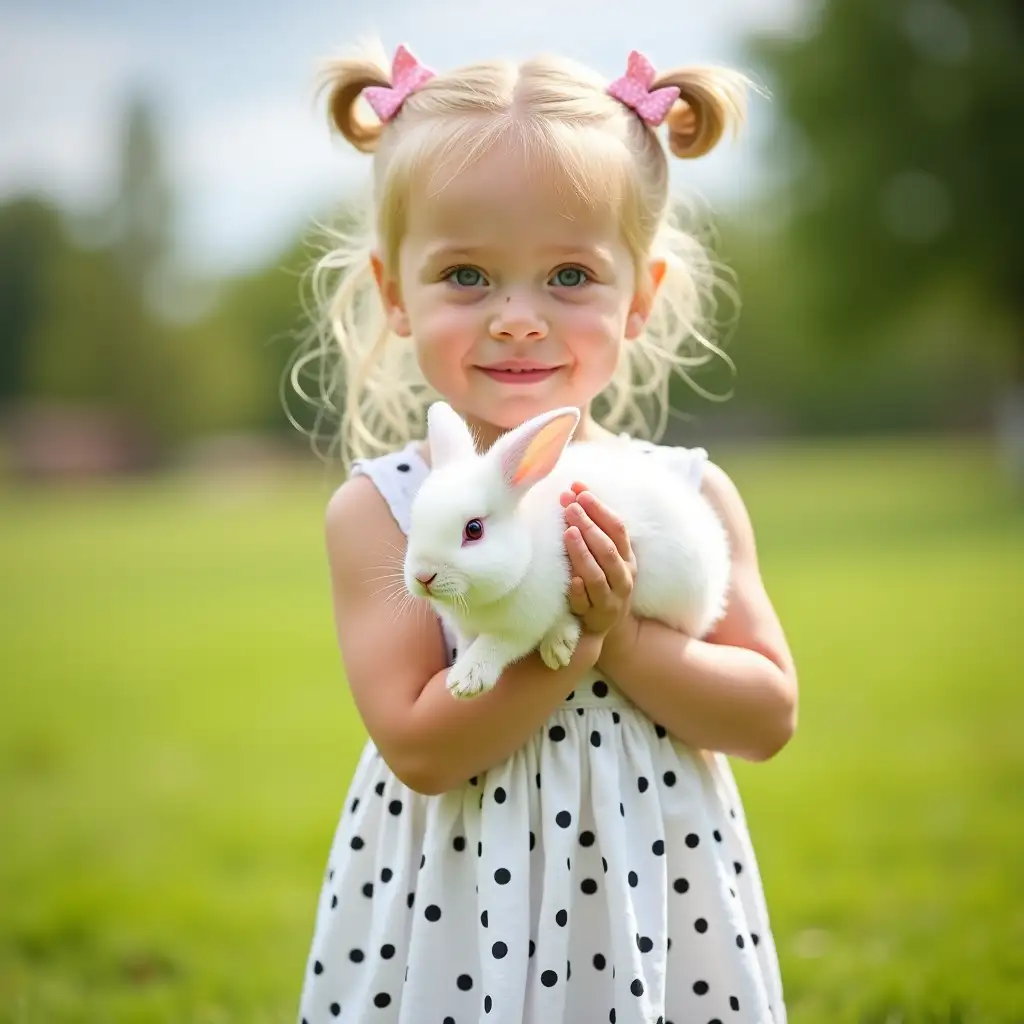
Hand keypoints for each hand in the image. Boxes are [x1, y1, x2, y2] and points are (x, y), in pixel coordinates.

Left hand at [560, 483, 636, 637]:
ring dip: (583, 554)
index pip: (618, 529)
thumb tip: (574, 489)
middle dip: (589, 526)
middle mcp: (623, 578)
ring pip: (597, 576)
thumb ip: (591, 526)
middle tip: (570, 507)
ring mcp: (610, 599)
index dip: (600, 510)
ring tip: (568, 533)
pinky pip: (587, 604)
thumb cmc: (600, 580)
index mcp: (627, 558)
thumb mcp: (602, 554)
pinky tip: (572, 580)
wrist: (601, 625)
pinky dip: (580, 592)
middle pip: (608, 550)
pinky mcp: (595, 617)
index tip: (581, 492)